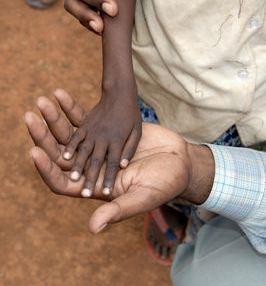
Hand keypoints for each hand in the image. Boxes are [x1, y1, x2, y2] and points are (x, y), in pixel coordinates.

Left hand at [23, 89, 213, 232]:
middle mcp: (92, 168)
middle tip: (29, 117)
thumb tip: (92, 228)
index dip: (46, 169)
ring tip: (41, 102)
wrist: (179, 161)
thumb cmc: (164, 184)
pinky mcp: (107, 133)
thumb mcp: (142, 198)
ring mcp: (99, 149)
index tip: (33, 152)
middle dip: (44, 137)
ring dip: (55, 119)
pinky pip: (85, 120)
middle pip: (60, 154)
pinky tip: (60, 94)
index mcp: (96, 188)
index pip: (61, 182)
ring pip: (70, 134)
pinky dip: (72, 108)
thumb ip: (119, 209)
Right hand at [63, 91, 141, 196]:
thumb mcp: (137, 131)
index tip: (105, 193)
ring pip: (84, 152)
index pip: (113, 164)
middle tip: (87, 195)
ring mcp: (93, 131)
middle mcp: (104, 138)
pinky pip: (76, 137)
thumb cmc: (131, 114)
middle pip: (97, 162)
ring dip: (78, 166)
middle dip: (92, 179)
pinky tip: (63, 158)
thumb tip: (122, 166)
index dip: (109, 179)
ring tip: (74, 180)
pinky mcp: (85, 125)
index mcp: (118, 141)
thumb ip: (130, 149)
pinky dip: (70, 147)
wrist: (119, 93)